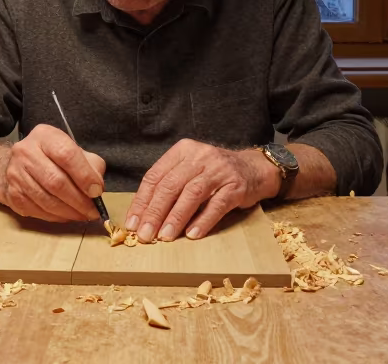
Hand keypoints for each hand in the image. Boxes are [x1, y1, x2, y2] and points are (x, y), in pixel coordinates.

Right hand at [0, 124, 106, 222]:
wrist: (21, 163)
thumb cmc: (54, 157)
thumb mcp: (75, 151)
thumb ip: (91, 166)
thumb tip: (96, 190)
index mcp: (45, 136)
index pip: (66, 154)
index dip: (84, 176)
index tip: (97, 192)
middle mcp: (26, 151)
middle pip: (55, 181)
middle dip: (78, 200)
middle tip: (92, 211)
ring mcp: (15, 173)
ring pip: (46, 199)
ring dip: (68, 212)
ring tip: (82, 216)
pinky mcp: (12, 193)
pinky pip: (37, 210)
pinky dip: (55, 217)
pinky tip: (66, 216)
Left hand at [124, 140, 281, 241]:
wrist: (254, 168)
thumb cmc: (214, 174)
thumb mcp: (190, 170)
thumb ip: (169, 186)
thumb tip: (143, 216)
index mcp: (182, 151)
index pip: (155, 176)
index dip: (142, 201)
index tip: (133, 223)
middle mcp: (200, 157)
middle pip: (171, 185)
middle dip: (155, 212)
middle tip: (145, 234)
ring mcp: (219, 170)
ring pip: (191, 194)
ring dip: (176, 218)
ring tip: (165, 236)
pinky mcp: (236, 186)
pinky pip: (217, 204)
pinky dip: (203, 220)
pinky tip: (192, 234)